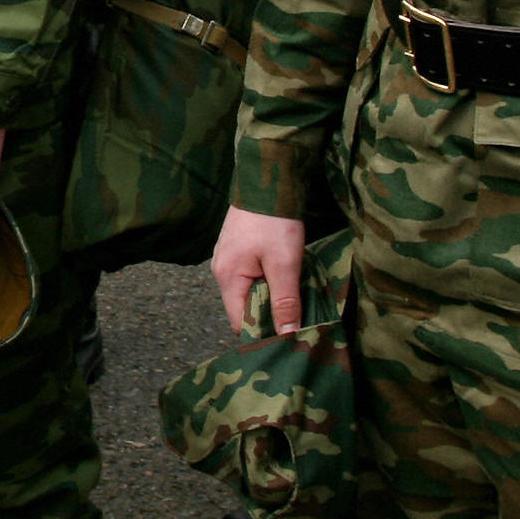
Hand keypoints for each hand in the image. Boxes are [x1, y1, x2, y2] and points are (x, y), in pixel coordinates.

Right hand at [212, 207, 307, 335]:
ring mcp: (227, 258)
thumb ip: (285, 301)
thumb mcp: (284, 263)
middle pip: (244, 308)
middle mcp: (221, 270)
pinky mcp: (237, 249)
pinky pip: (250, 277)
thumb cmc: (274, 221)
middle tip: (298, 318)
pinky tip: (285, 278)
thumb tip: (286, 335)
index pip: (240, 323)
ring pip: (249, 292)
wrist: (266, 179)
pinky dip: (268, 282)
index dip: (264, 334)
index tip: (290, 339)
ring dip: (271, 298)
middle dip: (270, 316)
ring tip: (295, 298)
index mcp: (227, 277)